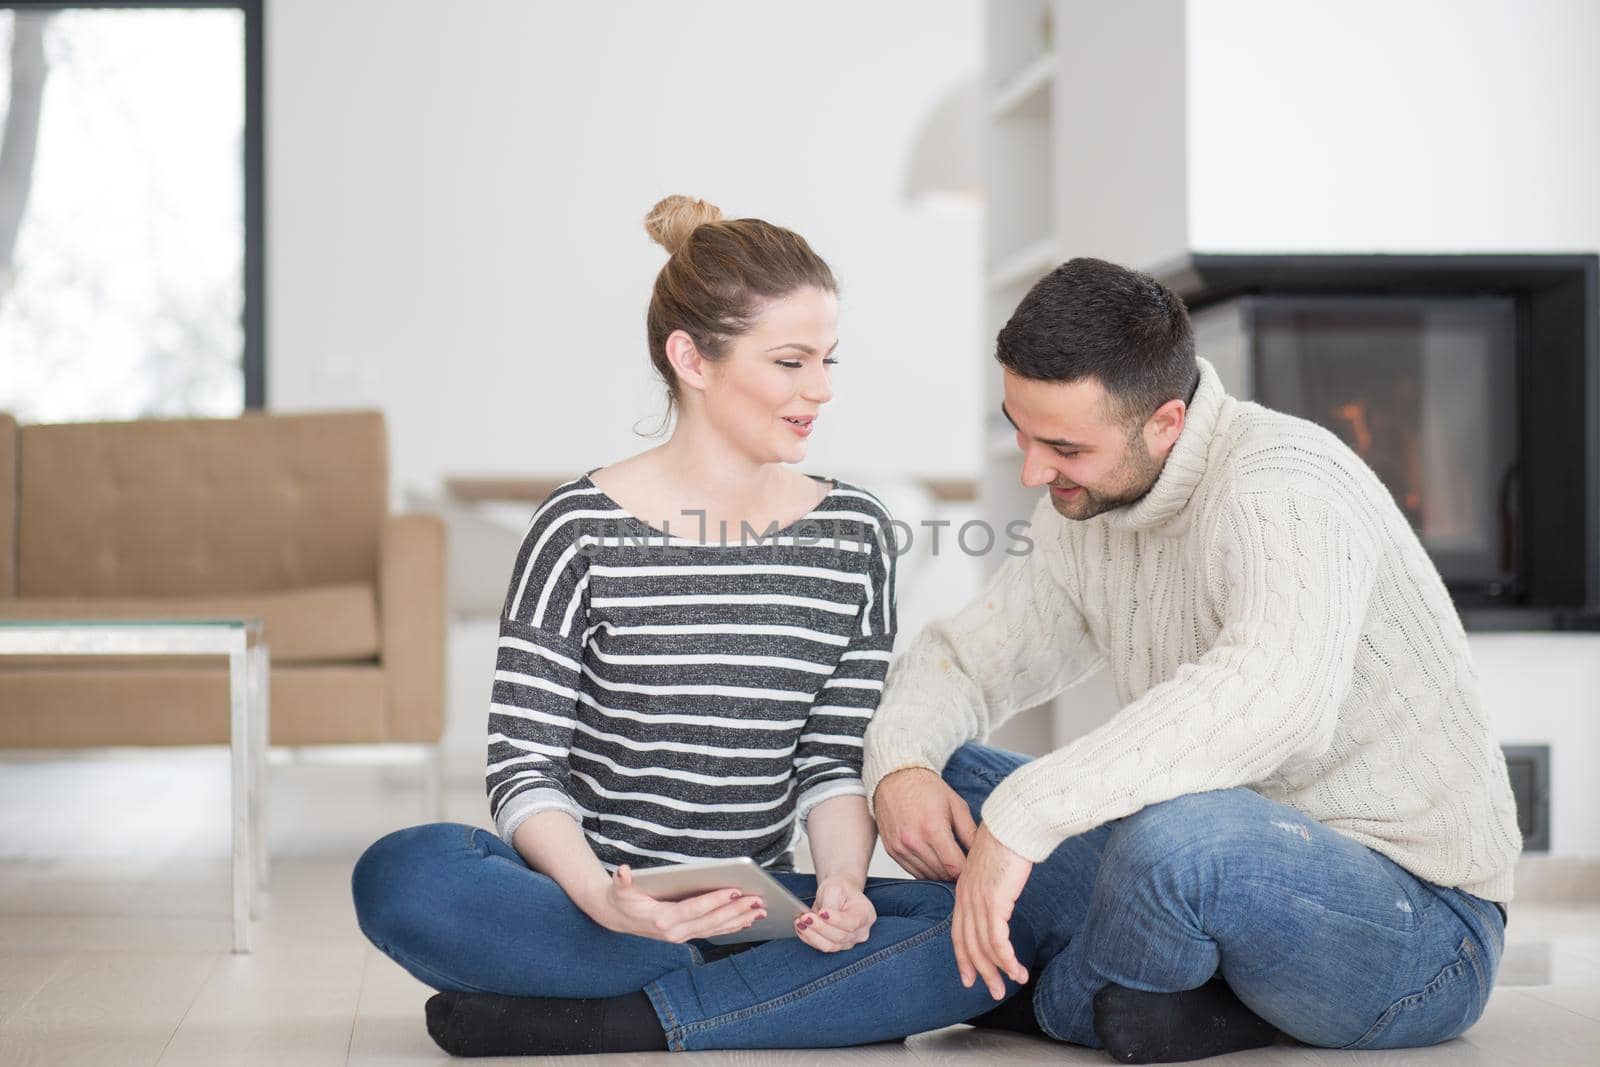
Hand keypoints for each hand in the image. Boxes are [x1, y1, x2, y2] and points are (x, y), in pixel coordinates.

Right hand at [595, 865, 766, 942]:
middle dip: (736, 910)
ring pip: (716, 929)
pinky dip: (732, 927)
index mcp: (662, 920)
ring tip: (761, 910)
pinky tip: (747, 920)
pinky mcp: (687, 935)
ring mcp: (682, 936)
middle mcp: (675, 932)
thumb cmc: (621, 898)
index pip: (695, 909)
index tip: (735, 890)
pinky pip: (713, 932)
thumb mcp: (619, 888)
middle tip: (758, 900)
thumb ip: (622, 880)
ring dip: (740, 920)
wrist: (615, 917)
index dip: (715, 900)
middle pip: (711, 921)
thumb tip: (623, 872)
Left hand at [794, 876, 875, 952]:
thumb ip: (831, 905)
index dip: (836, 920)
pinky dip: (809, 938)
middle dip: (820, 927)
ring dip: (812, 935)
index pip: (852, 923)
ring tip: (800, 923)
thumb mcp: (835, 889)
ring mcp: (849, 941)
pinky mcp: (837, 945)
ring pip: (830, 945)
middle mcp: (860, 932)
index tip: (822, 912)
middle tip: (805, 917)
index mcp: (866, 915)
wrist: (838, 893)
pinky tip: (801, 928)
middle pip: (840, 936)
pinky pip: (822, 946)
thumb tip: (821, 916)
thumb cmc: (840, 889)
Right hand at [874, 767, 977, 879]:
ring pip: (927, 876)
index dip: (967, 871)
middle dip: (955, 872)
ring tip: (948, 860)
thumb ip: (970, 832)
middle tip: (963, 862)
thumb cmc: (926, 788)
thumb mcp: (956, 805)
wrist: (895, 778)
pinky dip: (926, 870)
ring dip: (940, 873)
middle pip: (941, 874)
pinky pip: (913, 872)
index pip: (955, 867)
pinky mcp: (892, 850)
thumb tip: (980, 854)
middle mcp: (914, 841)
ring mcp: (900, 847)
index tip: (973, 866)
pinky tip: (933, 858)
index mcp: (933, 828)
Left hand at [951, 826, 1032, 999]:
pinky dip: (1007, 960)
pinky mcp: (995, 903)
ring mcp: (978, 902)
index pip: (958, 931)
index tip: (969, 976)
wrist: (1013, 825)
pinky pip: (997, 941)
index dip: (963, 957)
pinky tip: (1017, 971)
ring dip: (998, 971)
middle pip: (968, 945)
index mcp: (963, 890)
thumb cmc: (1007, 841)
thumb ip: (990, 887)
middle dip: (980, 971)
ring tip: (1010, 986)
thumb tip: (998, 900)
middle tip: (990, 991)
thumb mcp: (992, 869)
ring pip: (983, 947)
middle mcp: (966, 898)